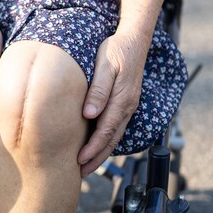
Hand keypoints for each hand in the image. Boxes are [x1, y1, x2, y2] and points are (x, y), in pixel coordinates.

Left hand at [77, 32, 148, 176]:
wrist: (133, 40)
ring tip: (86, 165)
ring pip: (115, 135)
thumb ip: (98, 90)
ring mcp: (128, 105)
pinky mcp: (125, 103)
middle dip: (97, 158)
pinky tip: (96, 146)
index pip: (106, 131)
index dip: (93, 148)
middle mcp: (127, 106)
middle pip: (112, 139)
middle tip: (81, 172)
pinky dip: (106, 141)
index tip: (79, 161)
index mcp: (122, 99)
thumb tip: (90, 114)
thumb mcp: (105, 66)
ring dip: (101, 152)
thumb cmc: (115, 50)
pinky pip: (116, 127)